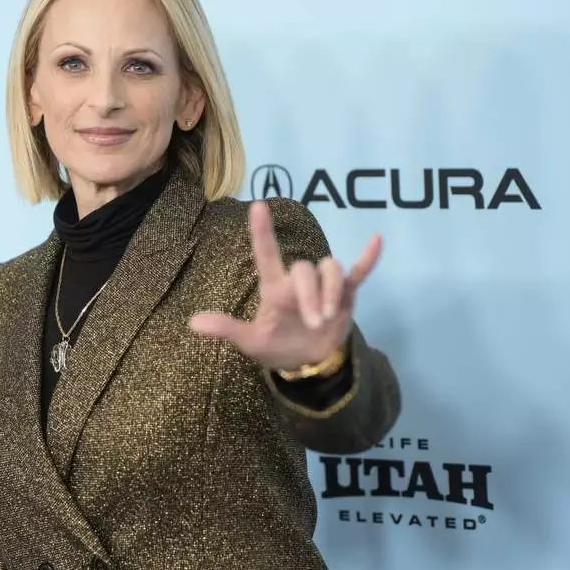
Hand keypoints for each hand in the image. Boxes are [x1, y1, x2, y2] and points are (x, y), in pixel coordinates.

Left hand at [189, 201, 381, 371]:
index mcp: (274, 289)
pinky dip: (368, 258)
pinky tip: (377, 240)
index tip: (258, 206)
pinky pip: (358, 271)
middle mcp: (298, 281)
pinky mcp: (345, 293)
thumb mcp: (250, 342)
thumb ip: (227, 329)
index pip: (266, 255)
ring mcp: (323, 285)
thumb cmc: (277, 347)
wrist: (308, 363)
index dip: (262, 232)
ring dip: (330, 291)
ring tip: (327, 318)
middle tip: (314, 323)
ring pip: (330, 268)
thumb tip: (192, 323)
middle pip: (306, 269)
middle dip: (311, 295)